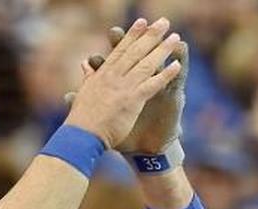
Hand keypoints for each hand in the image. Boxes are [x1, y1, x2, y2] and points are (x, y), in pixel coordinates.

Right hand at [64, 18, 183, 149]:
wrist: (83, 137)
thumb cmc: (82, 119)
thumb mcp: (83, 92)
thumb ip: (88, 77)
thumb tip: (85, 63)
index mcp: (103, 74)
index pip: (120, 50)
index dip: (132, 35)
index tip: (142, 22)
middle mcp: (114, 77)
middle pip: (136, 51)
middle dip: (151, 35)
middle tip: (164, 22)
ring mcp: (124, 87)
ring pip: (146, 64)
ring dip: (162, 50)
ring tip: (175, 38)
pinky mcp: (132, 100)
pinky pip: (152, 84)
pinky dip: (165, 75)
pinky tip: (176, 65)